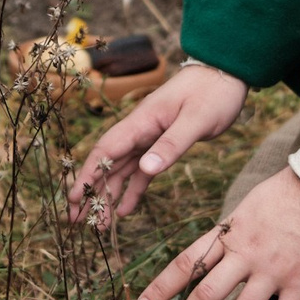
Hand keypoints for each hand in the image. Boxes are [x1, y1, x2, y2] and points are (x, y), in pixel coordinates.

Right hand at [68, 63, 248, 224]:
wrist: (225, 74)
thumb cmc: (212, 93)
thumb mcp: (196, 120)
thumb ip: (171, 144)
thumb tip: (145, 169)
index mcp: (141, 122)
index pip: (106, 151)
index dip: (88, 175)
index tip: (74, 198)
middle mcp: (139, 131)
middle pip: (107, 164)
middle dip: (91, 191)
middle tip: (75, 220)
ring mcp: (149, 138)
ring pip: (121, 171)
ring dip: (108, 196)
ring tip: (97, 225)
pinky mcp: (162, 144)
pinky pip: (141, 172)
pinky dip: (132, 190)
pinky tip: (124, 210)